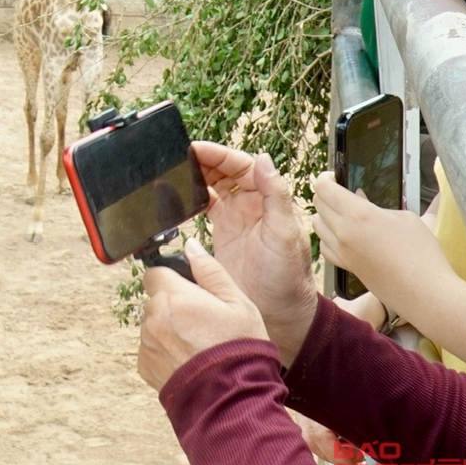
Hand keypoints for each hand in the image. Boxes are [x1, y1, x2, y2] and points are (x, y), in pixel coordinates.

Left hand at [137, 240, 268, 390]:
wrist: (232, 400)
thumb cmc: (240, 349)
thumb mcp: (238, 303)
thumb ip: (210, 270)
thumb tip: (190, 247)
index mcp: (173, 297)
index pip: (156, 272)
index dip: (173, 278)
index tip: (190, 290)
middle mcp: (153, 318)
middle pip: (155, 299)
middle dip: (173, 304)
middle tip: (202, 321)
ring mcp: (146, 344)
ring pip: (153, 324)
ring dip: (168, 328)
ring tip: (199, 345)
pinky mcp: (144, 366)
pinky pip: (151, 348)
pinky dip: (165, 351)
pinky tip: (189, 360)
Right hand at [192, 142, 320, 365]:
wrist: (279, 315)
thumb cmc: (288, 278)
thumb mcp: (284, 234)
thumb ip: (276, 196)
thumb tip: (264, 160)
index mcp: (269, 200)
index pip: (242, 166)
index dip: (220, 155)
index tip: (197, 150)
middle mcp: (252, 206)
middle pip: (225, 172)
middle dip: (204, 161)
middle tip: (180, 158)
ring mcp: (235, 220)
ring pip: (212, 186)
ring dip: (196, 176)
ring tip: (176, 173)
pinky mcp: (221, 236)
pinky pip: (202, 208)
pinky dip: (190, 199)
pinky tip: (177, 198)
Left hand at [311, 172, 443, 303]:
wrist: (424, 292)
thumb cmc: (422, 252)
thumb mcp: (406, 218)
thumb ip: (379, 207)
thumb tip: (362, 201)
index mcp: (358, 214)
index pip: (324, 188)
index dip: (325, 178)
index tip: (333, 176)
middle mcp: (343, 232)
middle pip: (318, 205)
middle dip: (325, 194)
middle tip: (340, 192)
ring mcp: (342, 252)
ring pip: (317, 226)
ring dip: (325, 215)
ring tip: (342, 213)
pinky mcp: (346, 267)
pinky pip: (325, 247)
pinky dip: (328, 237)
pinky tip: (342, 236)